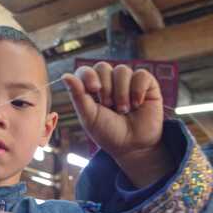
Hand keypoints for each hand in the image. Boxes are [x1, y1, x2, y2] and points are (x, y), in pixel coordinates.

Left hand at [63, 62, 172, 187]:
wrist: (132, 146)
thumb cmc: (108, 132)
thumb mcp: (89, 117)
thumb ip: (78, 96)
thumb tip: (65, 75)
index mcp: (92, 89)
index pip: (85, 70)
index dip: (88, 75)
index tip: (94, 89)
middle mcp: (109, 82)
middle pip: (103, 67)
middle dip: (105, 88)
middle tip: (109, 106)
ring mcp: (128, 82)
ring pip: (122, 70)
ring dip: (121, 92)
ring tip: (124, 110)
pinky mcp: (147, 85)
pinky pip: (141, 75)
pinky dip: (137, 90)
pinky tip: (137, 104)